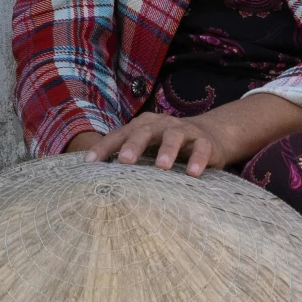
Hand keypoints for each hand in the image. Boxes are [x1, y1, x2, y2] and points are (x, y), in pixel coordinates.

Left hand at [82, 110, 245, 176]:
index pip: (120, 134)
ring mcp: (184, 131)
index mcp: (143, 126)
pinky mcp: (204, 141)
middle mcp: (161, 125)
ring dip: (167, 150)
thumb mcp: (147, 146)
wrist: (211, 133)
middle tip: (125, 160)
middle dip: (134, 145)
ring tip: (162, 166)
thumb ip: (129, 155)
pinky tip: (193, 173)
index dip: (105, 147)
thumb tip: (96, 176)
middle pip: (145, 131)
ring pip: (174, 136)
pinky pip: (201, 148)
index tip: (90, 162)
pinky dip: (197, 159)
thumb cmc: (167, 144)